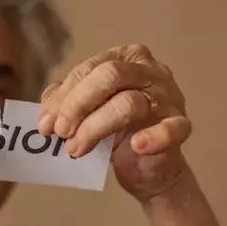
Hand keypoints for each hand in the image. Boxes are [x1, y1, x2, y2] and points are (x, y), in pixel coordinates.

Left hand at [37, 44, 191, 202]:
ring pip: (129, 103)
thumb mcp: (86, 112)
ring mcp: (169, 97)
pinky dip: (153, 137)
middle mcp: (150, 71)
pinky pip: (170, 128)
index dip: (64, 96)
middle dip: (78, 105)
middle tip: (61, 133)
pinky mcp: (180, 125)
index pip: (90, 68)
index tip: (46, 124)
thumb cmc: (116, 131)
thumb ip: (65, 104)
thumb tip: (46, 116)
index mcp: (125, 58)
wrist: (147, 167)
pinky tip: (136, 146)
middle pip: (110, 76)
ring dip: (96, 127)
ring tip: (76, 149)